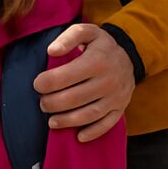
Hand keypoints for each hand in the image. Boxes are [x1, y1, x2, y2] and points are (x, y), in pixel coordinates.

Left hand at [34, 23, 135, 142]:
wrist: (130, 55)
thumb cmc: (100, 45)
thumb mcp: (87, 31)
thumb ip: (67, 38)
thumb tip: (51, 51)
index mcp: (97, 60)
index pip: (67, 76)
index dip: (47, 82)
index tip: (37, 85)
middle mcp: (108, 80)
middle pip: (75, 98)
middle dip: (53, 104)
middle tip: (42, 103)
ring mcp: (116, 96)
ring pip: (90, 114)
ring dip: (68, 121)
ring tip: (52, 122)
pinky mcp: (121, 107)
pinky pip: (108, 124)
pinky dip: (93, 132)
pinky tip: (78, 136)